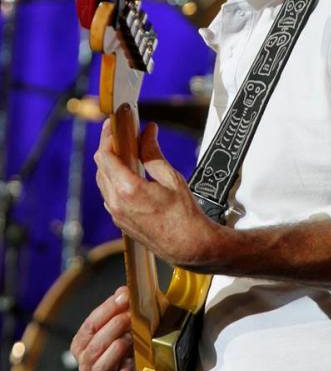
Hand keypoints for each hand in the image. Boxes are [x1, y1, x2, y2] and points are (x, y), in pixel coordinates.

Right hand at [70, 286, 134, 370]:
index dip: (108, 309)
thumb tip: (122, 292)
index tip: (125, 297)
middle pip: (94, 344)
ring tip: (130, 337)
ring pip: (99, 365)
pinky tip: (130, 364)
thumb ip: (120, 303)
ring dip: (116, 349)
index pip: (90, 324)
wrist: (139, 365)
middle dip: (113, 327)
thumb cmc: (128, 338)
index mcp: (81, 342)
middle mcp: (84, 361)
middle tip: (130, 315)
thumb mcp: (123, 318)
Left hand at [94, 120, 220, 268]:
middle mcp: (117, 202)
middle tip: (122, 134)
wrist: (189, 246)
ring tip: (127, 152)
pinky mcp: (119, 221)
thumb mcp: (171, 177)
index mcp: (128, 189)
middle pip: (101, 167)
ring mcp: (116, 214)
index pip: (105, 156)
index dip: (108, 136)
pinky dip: (114, 180)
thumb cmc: (184, 216)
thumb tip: (147, 132)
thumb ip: (153, 153)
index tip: (113, 125)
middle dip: (110, 148)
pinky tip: (129, 173)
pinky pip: (109, 195)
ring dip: (111, 164)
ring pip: (103, 181)